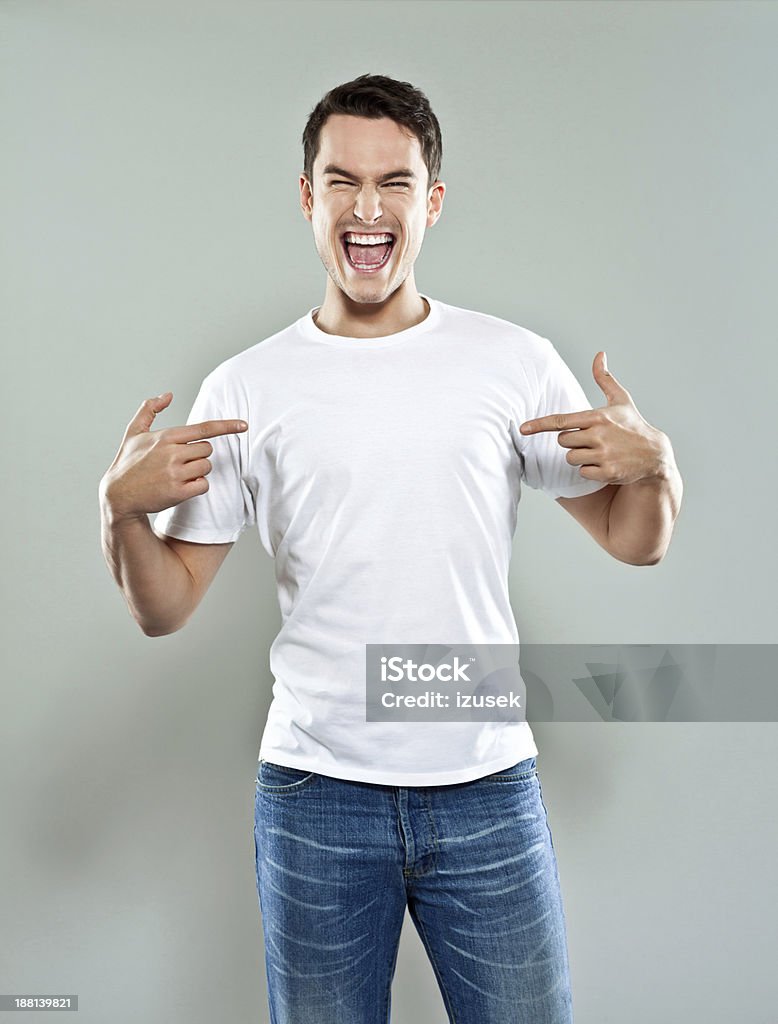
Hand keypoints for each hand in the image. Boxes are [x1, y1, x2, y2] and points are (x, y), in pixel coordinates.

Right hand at [100, 391, 247, 518]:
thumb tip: (167, 394)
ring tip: (177, 475)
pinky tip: (181, 487)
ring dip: (197, 471)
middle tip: (179, 463)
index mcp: (165, 436)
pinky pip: (203, 485)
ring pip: (206, 467)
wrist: (117, 496)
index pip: (203, 428)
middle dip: (199, 456)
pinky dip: (197, 486)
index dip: (226, 426)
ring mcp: (175, 472)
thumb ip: (150, 409)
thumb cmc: (127, 463)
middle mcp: (172, 452)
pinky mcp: (178, 492)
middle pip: (208, 450)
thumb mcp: (133, 433)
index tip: (244, 425)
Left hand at [518, 351, 670, 485]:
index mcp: (597, 417)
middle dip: (572, 441)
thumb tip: (599, 354)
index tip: (522, 428)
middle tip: (591, 439)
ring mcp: (603, 455)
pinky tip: (605, 464)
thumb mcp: (621, 400)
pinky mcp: (606, 472)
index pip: (561, 421)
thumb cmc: (633, 425)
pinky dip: (590, 470)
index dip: (539, 425)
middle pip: (562, 441)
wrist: (655, 454)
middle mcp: (598, 435)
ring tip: (600, 451)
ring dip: (580, 456)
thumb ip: (604, 378)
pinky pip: (582, 472)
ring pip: (570, 457)